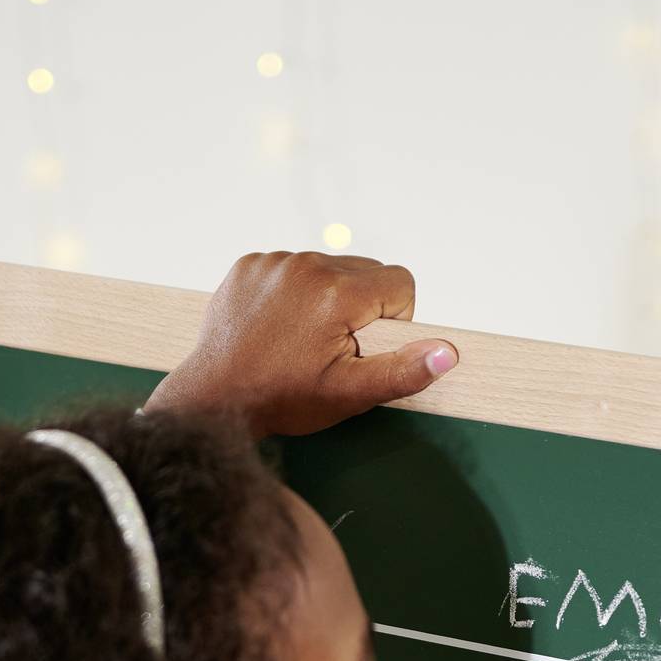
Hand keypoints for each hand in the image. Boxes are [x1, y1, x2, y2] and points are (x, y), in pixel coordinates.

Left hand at [150, 250, 458, 438]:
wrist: (213, 398)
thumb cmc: (282, 399)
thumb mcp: (350, 394)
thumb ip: (403, 371)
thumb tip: (447, 352)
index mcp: (338, 293)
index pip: (401, 282)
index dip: (395, 319)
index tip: (366, 347)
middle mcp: (307, 265)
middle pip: (366, 271)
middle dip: (362, 307)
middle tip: (334, 348)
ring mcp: (274, 261)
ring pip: (329, 268)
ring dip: (328, 298)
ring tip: (303, 338)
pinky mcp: (250, 264)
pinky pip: (291, 267)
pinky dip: (293, 293)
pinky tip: (278, 326)